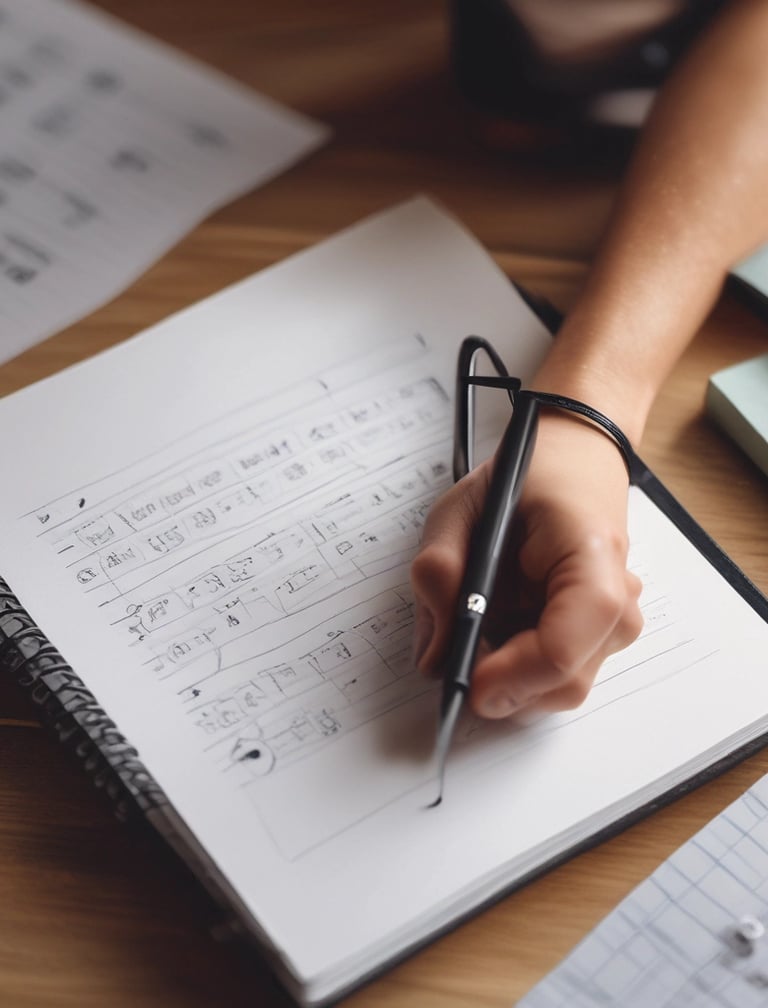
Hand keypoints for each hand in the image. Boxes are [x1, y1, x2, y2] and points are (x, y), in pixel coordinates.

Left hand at [410, 413, 643, 717]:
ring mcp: (619, 627)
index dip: (508, 677)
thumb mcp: (461, 510)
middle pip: (561, 684)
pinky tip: (505, 624)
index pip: (561, 649)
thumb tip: (435, 658)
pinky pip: (556, 677)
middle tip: (456, 649)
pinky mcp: (604, 642)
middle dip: (501, 682)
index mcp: (591, 557)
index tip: (464, 683)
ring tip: (483, 621)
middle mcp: (621, 602)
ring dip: (508, 673)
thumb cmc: (523, 481)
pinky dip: (520, 665)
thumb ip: (439, 573)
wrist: (573, 464)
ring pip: (556, 690)